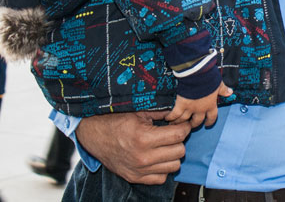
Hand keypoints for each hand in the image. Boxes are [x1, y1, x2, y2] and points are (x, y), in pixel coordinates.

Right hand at [75, 111, 190, 183]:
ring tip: (166, 146)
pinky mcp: (134, 178)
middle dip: (179, 141)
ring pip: (174, 166)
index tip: (182, 124)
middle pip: (180, 151)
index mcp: (144, 138)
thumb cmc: (117, 120)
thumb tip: (180, 111)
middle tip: (173, 134)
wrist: (94, 135)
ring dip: (173, 155)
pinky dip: (163, 168)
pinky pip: (161, 178)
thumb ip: (162, 112)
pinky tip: (158, 157)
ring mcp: (138, 170)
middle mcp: (142, 157)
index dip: (184, 127)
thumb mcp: (140, 111)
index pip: (179, 135)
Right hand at [165, 81, 232, 127]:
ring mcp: (190, 108)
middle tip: (189, 126)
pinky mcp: (180, 104)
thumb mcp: (219, 84)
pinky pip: (174, 114)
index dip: (209, 122)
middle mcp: (200, 109)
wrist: (199, 75)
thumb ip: (223, 90)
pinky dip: (170, 117)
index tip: (207, 125)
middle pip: (197, 121)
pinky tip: (167, 118)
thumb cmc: (210, 78)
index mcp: (211, 105)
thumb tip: (230, 92)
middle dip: (193, 125)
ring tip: (175, 125)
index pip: (212, 117)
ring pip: (184, 120)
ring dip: (179, 123)